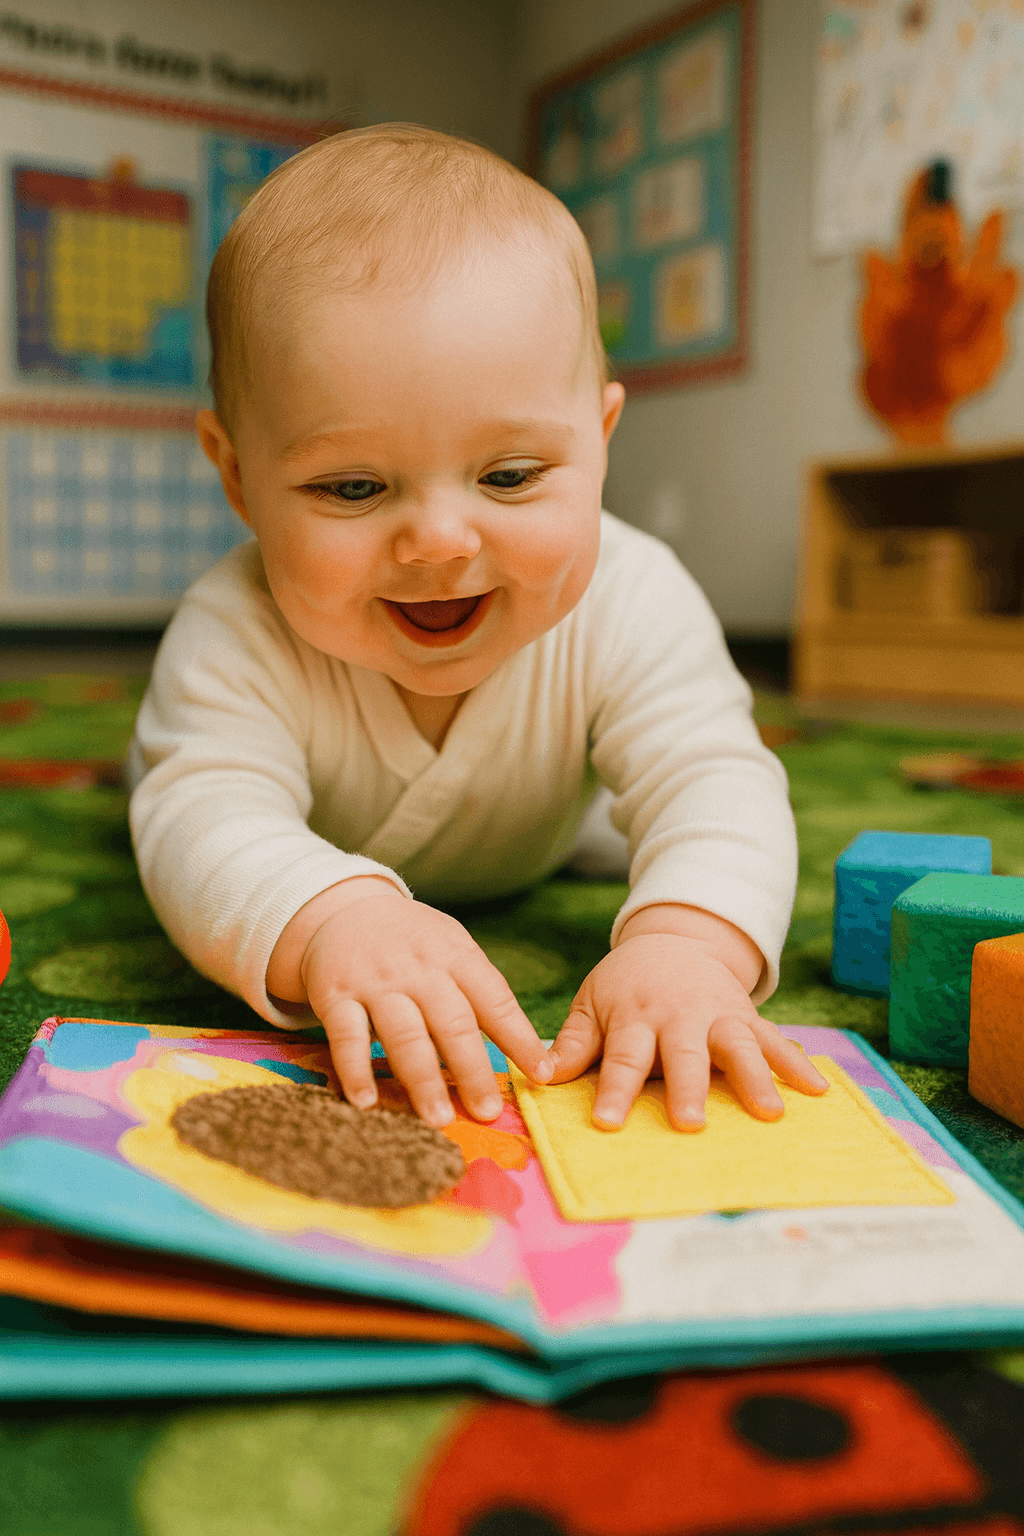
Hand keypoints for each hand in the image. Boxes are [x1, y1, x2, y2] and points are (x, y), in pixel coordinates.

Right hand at [271, 880, 552, 1127]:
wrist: (343, 910)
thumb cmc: (412, 943)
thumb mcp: (452, 948)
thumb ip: (482, 992)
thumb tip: (525, 1049)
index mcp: (456, 955)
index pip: (495, 1000)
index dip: (520, 1038)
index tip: (542, 1074)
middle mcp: (419, 968)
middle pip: (452, 1022)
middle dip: (472, 1070)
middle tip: (488, 1111)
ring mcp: (376, 982)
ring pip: (404, 1034)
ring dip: (422, 1079)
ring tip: (439, 1118)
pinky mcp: (335, 996)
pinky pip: (346, 1037)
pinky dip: (355, 1070)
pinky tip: (366, 1102)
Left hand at [547, 927, 827, 1131]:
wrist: (673, 941)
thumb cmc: (625, 985)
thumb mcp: (591, 1003)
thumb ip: (570, 1043)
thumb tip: (540, 1078)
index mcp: (633, 1016)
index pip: (622, 1057)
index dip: (614, 1090)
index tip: (608, 1123)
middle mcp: (678, 1016)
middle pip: (683, 1053)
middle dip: (688, 1087)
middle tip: (690, 1122)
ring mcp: (717, 1015)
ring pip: (737, 1046)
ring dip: (754, 1078)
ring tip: (769, 1113)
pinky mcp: (747, 1016)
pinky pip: (775, 1040)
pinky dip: (796, 1063)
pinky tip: (816, 1090)